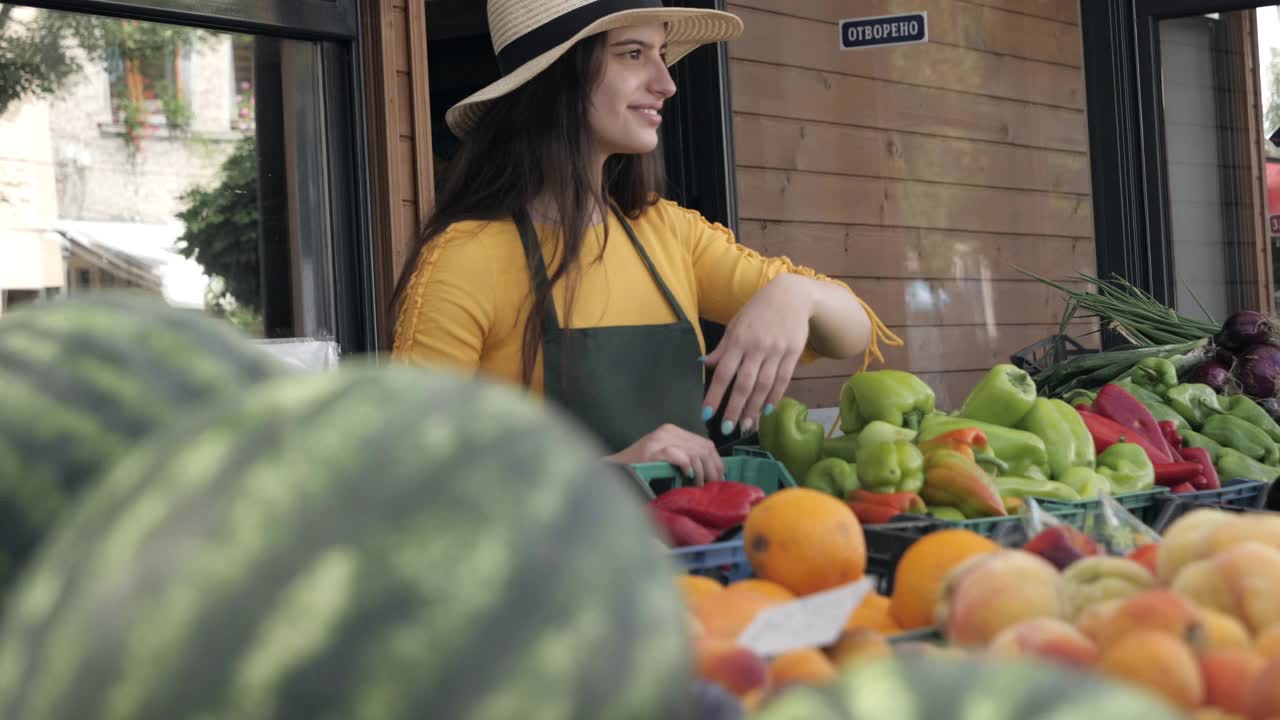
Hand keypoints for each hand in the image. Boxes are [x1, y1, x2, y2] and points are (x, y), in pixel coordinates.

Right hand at [606, 424, 723, 484]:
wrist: (613, 469)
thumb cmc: (638, 466)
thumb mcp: (664, 456)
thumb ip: (684, 457)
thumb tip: (710, 471)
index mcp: (672, 431)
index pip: (705, 443)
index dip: (716, 461)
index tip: (720, 477)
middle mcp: (668, 432)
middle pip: (704, 448)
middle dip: (713, 469)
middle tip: (714, 485)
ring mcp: (660, 440)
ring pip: (696, 453)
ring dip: (702, 472)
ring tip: (700, 486)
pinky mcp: (653, 451)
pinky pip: (680, 456)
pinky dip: (688, 468)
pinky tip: (688, 477)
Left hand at [702, 274, 812, 434]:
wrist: (791, 295)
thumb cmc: (758, 311)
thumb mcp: (736, 325)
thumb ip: (722, 348)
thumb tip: (704, 365)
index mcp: (738, 339)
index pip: (723, 373)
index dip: (714, 395)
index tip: (706, 414)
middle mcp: (757, 347)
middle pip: (744, 383)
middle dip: (735, 408)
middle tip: (727, 429)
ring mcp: (777, 351)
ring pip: (764, 385)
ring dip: (754, 408)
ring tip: (747, 425)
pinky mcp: (793, 353)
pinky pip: (783, 379)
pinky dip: (774, 396)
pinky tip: (767, 410)